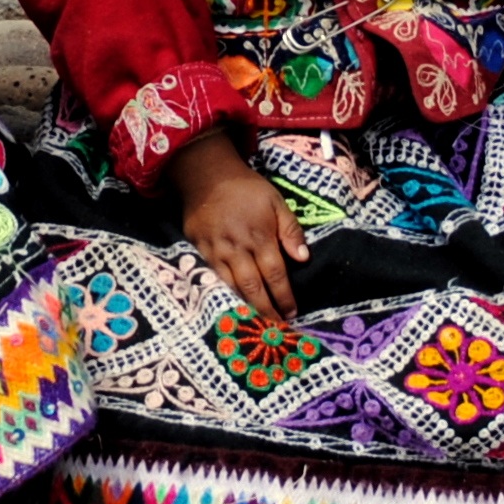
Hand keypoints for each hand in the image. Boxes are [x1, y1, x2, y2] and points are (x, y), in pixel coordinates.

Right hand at [176, 125, 305, 321]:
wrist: (205, 175)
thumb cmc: (246, 189)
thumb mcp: (275, 201)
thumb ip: (290, 230)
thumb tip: (304, 258)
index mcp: (260, 235)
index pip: (275, 273)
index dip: (284, 296)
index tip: (292, 313)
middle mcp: (238, 247)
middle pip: (253, 287)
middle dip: (266, 310)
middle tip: (276, 329)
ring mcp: (216, 251)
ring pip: (231, 287)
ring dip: (245, 308)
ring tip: (256, 324)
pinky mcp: (200, 251)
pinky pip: (213, 279)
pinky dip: (224, 295)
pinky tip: (232, 307)